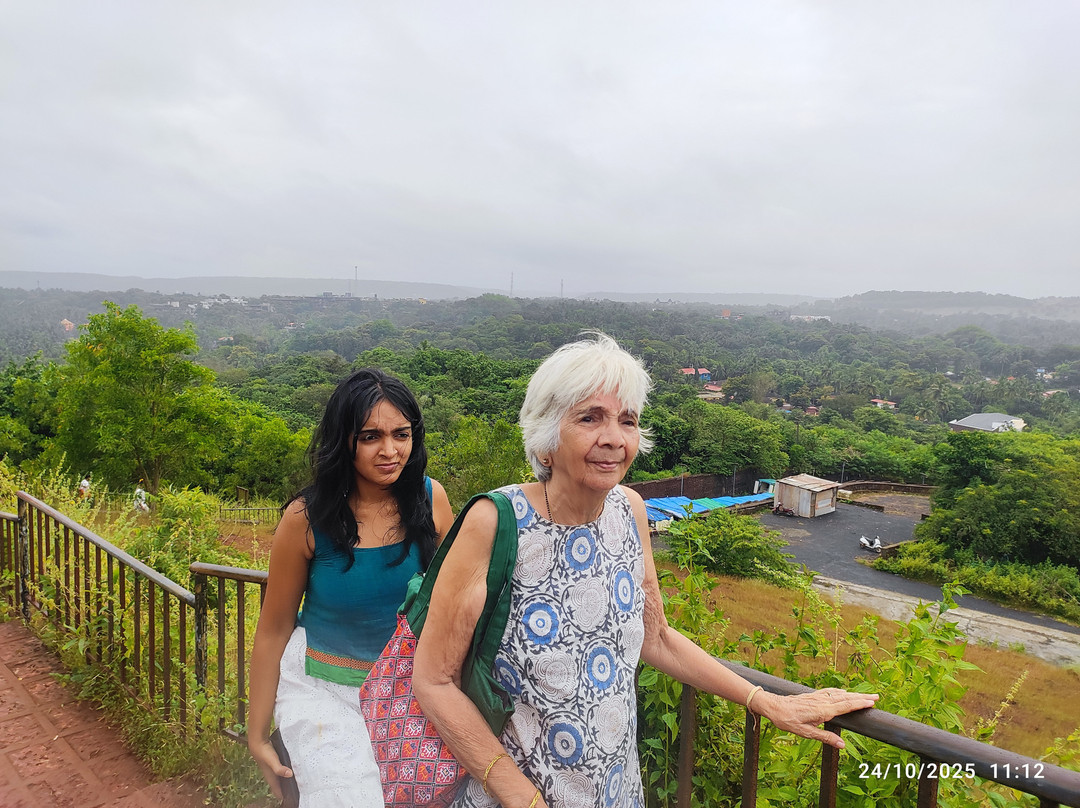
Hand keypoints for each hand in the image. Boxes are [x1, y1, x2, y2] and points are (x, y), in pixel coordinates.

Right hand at [249, 736, 293, 798]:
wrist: (258, 741)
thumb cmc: (264, 752)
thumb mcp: (273, 761)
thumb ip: (279, 769)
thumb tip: (290, 775)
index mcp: (270, 776)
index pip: (276, 788)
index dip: (281, 794)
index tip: (288, 798)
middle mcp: (270, 772)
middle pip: (278, 783)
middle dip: (284, 788)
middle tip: (292, 791)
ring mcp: (271, 766)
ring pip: (278, 775)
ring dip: (284, 779)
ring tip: (292, 780)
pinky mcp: (273, 760)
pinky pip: (279, 768)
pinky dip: (284, 770)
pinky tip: (289, 767)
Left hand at [758, 687, 878, 748]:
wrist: (773, 706)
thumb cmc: (788, 721)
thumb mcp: (806, 733)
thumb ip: (825, 738)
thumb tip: (842, 745)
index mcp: (823, 710)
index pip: (846, 706)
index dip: (860, 703)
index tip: (872, 702)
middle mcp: (823, 701)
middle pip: (846, 698)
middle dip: (861, 697)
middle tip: (876, 696)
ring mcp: (818, 697)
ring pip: (839, 694)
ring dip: (853, 694)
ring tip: (866, 695)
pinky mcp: (813, 695)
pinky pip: (831, 692)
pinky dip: (841, 692)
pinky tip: (844, 692)